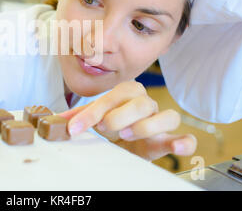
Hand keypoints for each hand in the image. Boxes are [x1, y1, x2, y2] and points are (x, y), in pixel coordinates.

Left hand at [59, 80, 196, 160]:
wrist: (128, 142)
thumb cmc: (112, 126)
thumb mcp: (95, 119)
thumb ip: (79, 118)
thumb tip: (55, 120)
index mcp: (127, 94)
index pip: (113, 97)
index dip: (92, 112)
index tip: (75, 127)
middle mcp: (146, 104)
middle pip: (140, 102)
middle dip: (119, 115)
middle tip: (104, 128)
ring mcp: (161, 121)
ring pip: (166, 116)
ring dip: (146, 126)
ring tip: (128, 135)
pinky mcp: (171, 139)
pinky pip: (187, 137)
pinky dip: (184, 141)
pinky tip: (176, 146)